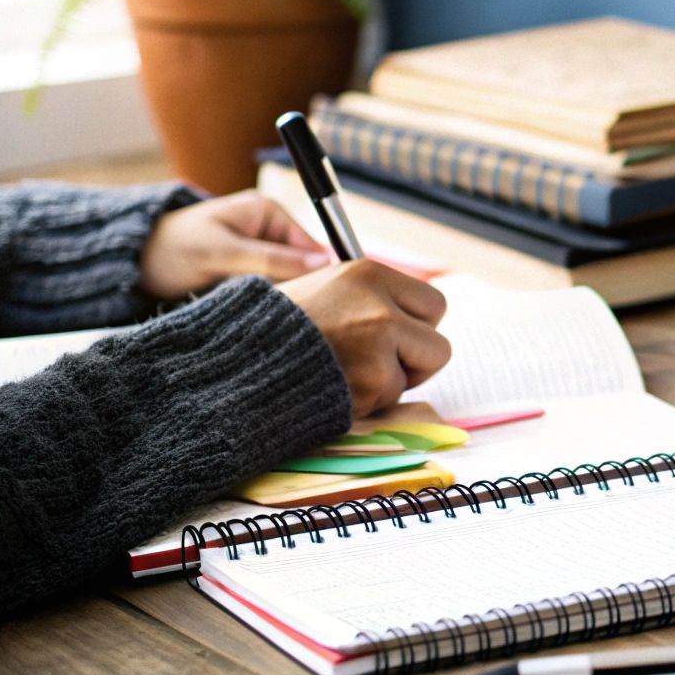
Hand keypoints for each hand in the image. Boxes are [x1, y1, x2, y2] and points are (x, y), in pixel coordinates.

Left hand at [140, 190, 329, 298]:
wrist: (135, 264)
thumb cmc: (173, 248)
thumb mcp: (224, 253)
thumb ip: (273, 260)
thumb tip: (324, 264)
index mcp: (268, 213)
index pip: (311, 245)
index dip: (319, 273)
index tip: (323, 302)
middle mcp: (268, 231)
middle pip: (302, 267)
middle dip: (296, 289)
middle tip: (288, 313)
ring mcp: (258, 254)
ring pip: (286, 284)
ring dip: (278, 299)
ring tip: (266, 314)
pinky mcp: (247, 275)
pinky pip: (268, 292)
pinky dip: (264, 303)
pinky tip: (257, 314)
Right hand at [277, 260, 451, 417]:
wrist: (236, 364)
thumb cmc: (279, 331)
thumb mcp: (327, 290)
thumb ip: (371, 300)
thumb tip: (415, 318)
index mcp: (369, 273)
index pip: (434, 304)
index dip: (417, 327)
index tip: (397, 337)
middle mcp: (379, 304)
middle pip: (438, 344)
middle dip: (414, 360)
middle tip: (377, 363)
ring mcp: (378, 342)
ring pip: (417, 374)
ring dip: (389, 382)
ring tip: (346, 373)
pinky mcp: (372, 378)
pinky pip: (392, 398)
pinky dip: (370, 401)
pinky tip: (335, 387)